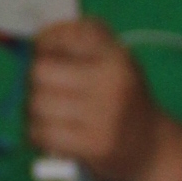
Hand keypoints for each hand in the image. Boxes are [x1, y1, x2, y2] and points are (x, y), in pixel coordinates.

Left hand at [28, 19, 161, 180]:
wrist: (150, 146)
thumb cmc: (121, 100)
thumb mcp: (113, 62)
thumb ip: (80, 43)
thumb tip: (36, 40)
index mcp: (117, 55)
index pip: (68, 34)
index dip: (45, 41)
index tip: (41, 52)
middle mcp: (112, 80)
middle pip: (41, 71)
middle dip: (33, 82)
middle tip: (41, 90)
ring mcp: (104, 114)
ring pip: (37, 104)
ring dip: (31, 112)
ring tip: (46, 115)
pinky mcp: (93, 145)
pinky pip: (42, 133)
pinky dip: (36, 134)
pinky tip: (48, 134)